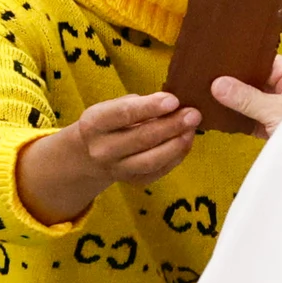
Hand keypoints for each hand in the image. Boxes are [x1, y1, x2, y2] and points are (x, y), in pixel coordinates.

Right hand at [16, 92, 198, 223]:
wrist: (88, 155)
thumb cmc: (108, 122)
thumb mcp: (112, 106)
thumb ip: (138, 104)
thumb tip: (171, 104)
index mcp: (94, 124)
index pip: (123, 114)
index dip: (150, 107)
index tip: (174, 100)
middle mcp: (102, 150)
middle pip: (141, 139)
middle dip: (171, 125)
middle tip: (194, 114)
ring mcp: (117, 170)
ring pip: (151, 160)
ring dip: (176, 144)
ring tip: (192, 129)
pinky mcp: (133, 182)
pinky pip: (158, 171)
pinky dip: (176, 156)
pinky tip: (186, 141)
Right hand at [211, 54, 281, 138]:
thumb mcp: (276, 110)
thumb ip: (247, 97)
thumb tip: (218, 84)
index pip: (267, 63)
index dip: (245, 62)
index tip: (221, 62)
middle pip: (259, 81)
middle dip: (238, 83)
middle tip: (210, 78)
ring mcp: (281, 109)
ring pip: (254, 101)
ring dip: (237, 102)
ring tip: (209, 94)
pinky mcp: (274, 127)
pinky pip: (253, 118)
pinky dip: (240, 118)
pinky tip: (221, 115)